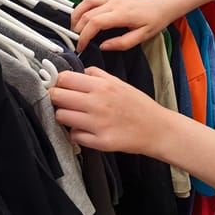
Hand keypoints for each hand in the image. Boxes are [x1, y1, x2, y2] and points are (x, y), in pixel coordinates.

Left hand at [49, 67, 172, 156]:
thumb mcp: (118, 81)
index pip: (64, 79)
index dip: (58, 82)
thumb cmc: (138, 105)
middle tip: (63, 101)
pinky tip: (85, 130)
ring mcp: (97, 124)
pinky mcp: (100, 142)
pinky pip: (74, 136)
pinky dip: (76, 133)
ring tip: (74, 116)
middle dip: (56, 98)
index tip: (59, 86)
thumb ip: (96, 74)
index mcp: (101, 85)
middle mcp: (97, 103)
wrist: (157, 129)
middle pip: (57, 96)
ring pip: (61, 117)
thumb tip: (76, 72)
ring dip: (64, 116)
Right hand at [72, 0, 180, 51]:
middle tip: (76, 40)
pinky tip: (84, 11)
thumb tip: (104, 46)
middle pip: (87, 13)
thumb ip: (122, 43)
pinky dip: (85, 3)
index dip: (84, 36)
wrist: (166, 1)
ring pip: (87, 1)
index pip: (94, 23)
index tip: (81, 46)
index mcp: (121, 14)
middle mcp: (114, 2)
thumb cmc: (157, 17)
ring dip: (77, 14)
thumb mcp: (143, 36)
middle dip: (77, 28)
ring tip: (75, 26)